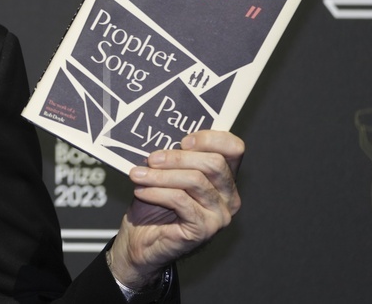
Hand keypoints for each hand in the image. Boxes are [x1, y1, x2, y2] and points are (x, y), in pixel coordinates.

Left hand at [107, 130, 244, 289]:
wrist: (141, 239)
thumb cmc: (154, 203)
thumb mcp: (164, 172)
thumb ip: (174, 155)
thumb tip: (163, 132)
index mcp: (224, 177)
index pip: (233, 148)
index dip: (210, 139)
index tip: (183, 140)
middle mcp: (229, 196)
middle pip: (214, 163)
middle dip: (178, 157)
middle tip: (151, 158)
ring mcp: (220, 214)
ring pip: (195, 181)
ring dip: (160, 175)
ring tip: (138, 175)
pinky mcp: (205, 229)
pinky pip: (181, 201)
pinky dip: (157, 192)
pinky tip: (141, 190)